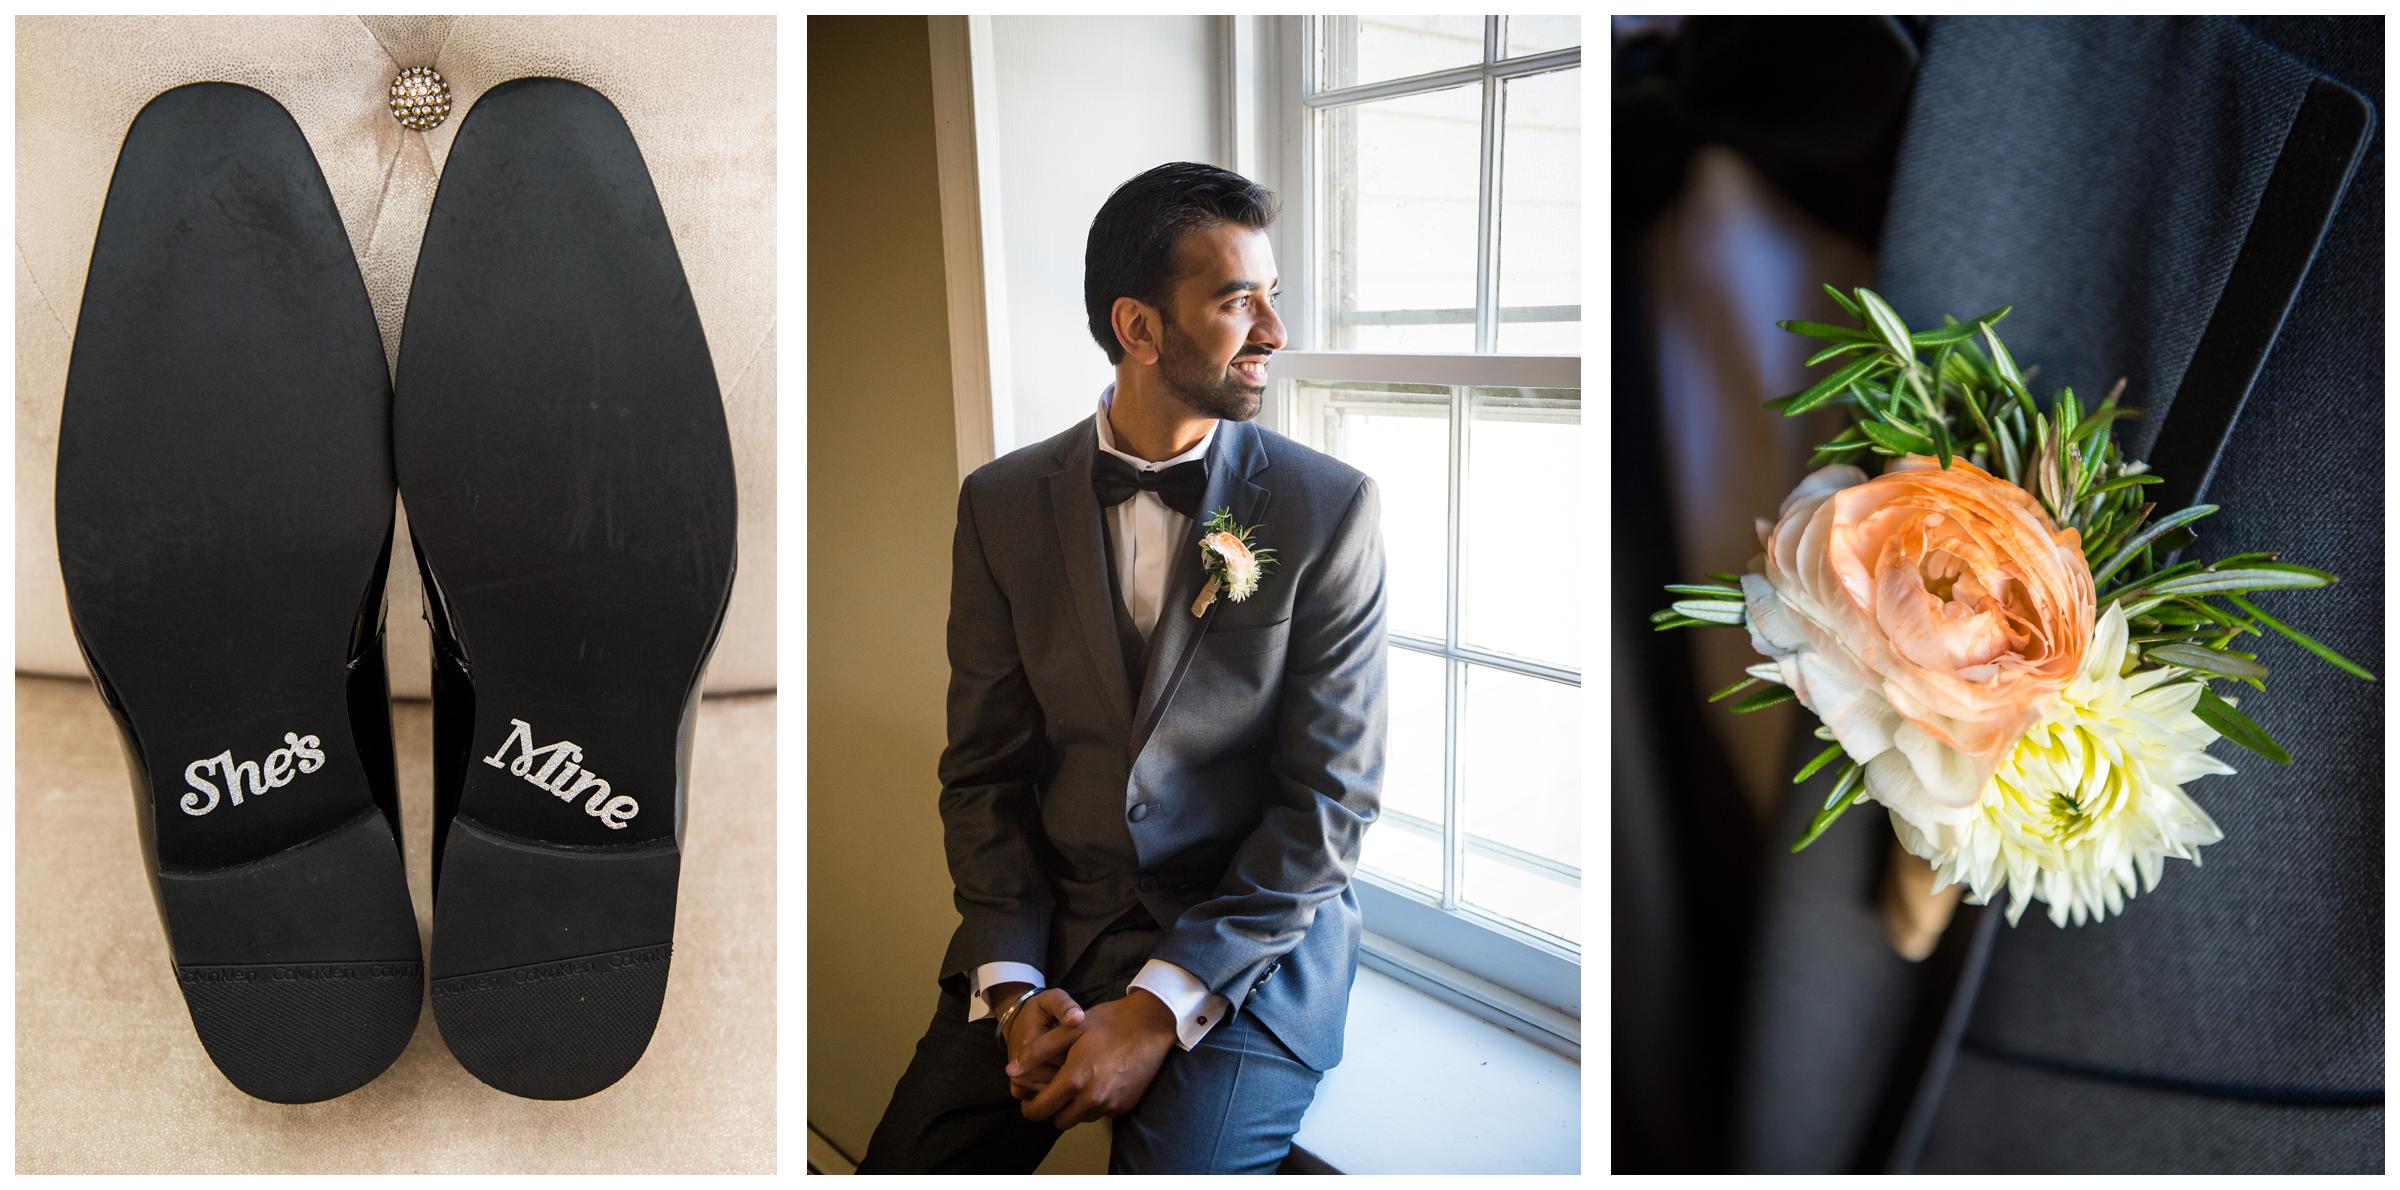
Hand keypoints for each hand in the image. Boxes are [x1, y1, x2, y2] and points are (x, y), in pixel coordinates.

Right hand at [999, 987, 1083, 1099]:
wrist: (1016, 1022)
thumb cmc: (1038, 1011)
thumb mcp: (1051, 999)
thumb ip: (1064, 1005)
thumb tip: (1077, 1018)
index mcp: (1032, 1046)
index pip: (1065, 1064)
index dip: (1080, 1060)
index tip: (1087, 1051)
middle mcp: (1022, 1069)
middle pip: (1060, 1084)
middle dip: (1074, 1076)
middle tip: (1084, 1063)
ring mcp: (1019, 1081)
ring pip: (1053, 1094)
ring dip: (1065, 1086)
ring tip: (1075, 1070)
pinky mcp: (1018, 1088)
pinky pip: (1042, 1098)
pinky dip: (1053, 1092)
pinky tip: (1060, 1078)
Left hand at [1017, 989, 1178, 1129]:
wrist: (1151, 1024)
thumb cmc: (1108, 1022)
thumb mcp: (1069, 1029)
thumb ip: (1038, 1052)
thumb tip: (1011, 1072)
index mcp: (1075, 1080)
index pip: (1040, 1111)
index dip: (1029, 1107)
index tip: (1028, 1099)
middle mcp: (1093, 1099)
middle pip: (1059, 1121)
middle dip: (1052, 1109)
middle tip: (1054, 1089)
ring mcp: (1111, 1105)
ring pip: (1081, 1119)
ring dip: (1074, 1108)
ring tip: (1077, 1082)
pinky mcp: (1126, 1106)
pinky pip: (1101, 1113)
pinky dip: (1095, 1104)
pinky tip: (1098, 1081)